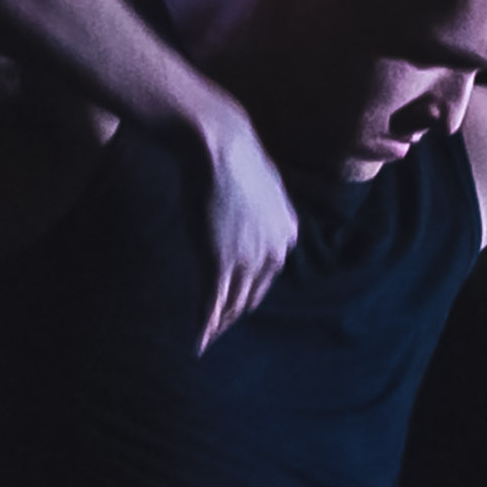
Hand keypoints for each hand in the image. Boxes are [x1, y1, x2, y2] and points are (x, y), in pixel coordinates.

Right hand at [171, 95, 300, 350]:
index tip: (236, 302)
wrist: (219, 144)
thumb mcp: (258, 185)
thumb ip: (257, 206)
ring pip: (233, 302)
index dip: (250, 291)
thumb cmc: (233, 155)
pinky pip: (212, 302)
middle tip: (220, 329)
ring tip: (208, 338)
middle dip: (236, 313)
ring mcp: (248, 258)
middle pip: (253, 294)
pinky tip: (199, 342)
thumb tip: (246, 207)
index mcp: (286, 233)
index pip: (268, 275)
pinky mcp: (220, 261)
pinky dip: (205, 325)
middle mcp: (274, 251)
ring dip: (219, 324)